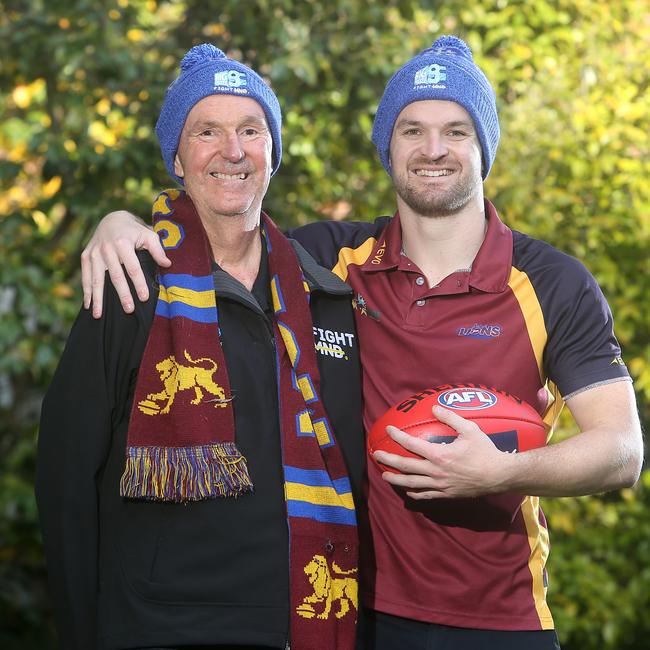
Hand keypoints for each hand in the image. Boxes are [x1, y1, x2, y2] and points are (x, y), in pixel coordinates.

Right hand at [81, 211, 170, 317]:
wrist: (112, 219)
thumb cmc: (135, 231)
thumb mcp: (149, 235)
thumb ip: (158, 250)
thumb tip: (168, 264)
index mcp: (123, 243)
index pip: (133, 268)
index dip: (139, 283)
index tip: (144, 298)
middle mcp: (106, 248)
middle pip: (115, 276)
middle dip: (122, 294)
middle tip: (129, 310)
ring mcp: (94, 253)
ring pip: (97, 279)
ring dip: (98, 298)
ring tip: (99, 315)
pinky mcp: (86, 256)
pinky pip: (85, 276)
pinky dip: (86, 291)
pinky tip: (89, 306)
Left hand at [373, 406, 511, 499]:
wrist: (500, 476)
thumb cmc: (485, 451)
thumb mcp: (469, 429)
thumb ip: (450, 418)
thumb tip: (434, 407)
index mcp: (439, 455)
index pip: (411, 444)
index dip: (397, 436)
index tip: (388, 429)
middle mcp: (436, 471)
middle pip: (405, 466)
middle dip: (388, 460)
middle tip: (376, 455)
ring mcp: (440, 485)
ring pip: (412, 484)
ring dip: (395, 479)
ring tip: (384, 475)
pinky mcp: (446, 494)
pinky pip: (426, 495)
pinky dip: (414, 493)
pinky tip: (408, 490)